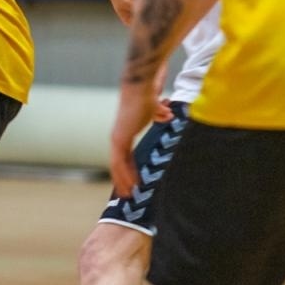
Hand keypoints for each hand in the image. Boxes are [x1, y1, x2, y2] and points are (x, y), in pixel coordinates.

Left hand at [110, 80, 159, 195]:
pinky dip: (125, 175)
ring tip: (128, 195)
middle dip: (122, 180)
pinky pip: (120, 162)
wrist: (141, 89)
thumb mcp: (155, 109)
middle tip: (126, 194)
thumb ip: (159, 113)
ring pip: (117, 166)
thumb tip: (168, 115)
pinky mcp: (120, 139)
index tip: (132, 181)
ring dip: (122, 181)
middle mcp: (118, 137)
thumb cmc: (147, 96)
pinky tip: (131, 186)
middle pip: (118, 163)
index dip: (128, 169)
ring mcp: (117, 138)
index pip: (125, 155)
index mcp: (125, 131)